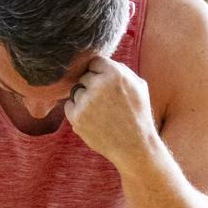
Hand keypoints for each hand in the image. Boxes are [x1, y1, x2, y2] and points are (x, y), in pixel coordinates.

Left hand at [64, 57, 157, 172]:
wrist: (135, 147)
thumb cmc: (138, 114)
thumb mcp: (138, 86)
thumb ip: (119, 68)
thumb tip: (98, 60)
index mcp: (116, 74)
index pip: (94, 61)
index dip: (99, 73)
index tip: (106, 85)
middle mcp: (99, 85)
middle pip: (84, 76)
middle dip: (92, 87)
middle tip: (106, 103)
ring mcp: (86, 101)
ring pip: (76, 91)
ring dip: (85, 100)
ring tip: (102, 114)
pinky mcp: (77, 116)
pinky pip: (69, 105)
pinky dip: (78, 112)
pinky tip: (94, 121)